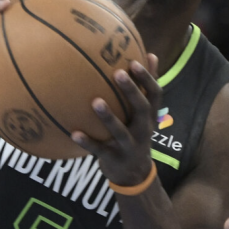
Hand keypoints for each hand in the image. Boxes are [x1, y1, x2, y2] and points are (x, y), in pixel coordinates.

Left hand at [72, 54, 161, 186]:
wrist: (134, 174)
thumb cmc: (136, 134)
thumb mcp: (145, 114)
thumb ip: (146, 87)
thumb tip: (151, 54)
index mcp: (150, 117)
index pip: (155, 95)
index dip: (147, 78)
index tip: (135, 61)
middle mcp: (143, 130)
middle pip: (141, 109)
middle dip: (131, 91)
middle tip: (118, 73)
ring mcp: (129, 146)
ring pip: (120, 131)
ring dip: (108, 117)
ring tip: (95, 101)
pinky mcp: (113, 159)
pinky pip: (99, 150)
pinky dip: (87, 142)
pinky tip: (73, 133)